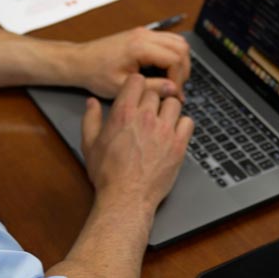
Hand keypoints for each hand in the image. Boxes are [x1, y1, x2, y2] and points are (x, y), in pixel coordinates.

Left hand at [73, 28, 190, 99]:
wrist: (80, 62)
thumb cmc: (97, 75)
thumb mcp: (123, 87)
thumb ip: (152, 87)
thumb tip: (174, 90)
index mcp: (139, 47)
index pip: (175, 59)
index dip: (179, 79)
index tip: (174, 94)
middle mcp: (144, 35)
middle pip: (181, 48)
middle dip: (183, 70)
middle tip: (175, 88)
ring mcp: (144, 33)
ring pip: (178, 42)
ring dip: (180, 62)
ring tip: (172, 80)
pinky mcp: (143, 35)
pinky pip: (169, 41)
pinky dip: (173, 56)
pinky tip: (165, 72)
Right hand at [81, 74, 193, 213]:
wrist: (126, 197)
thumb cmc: (108, 175)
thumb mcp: (90, 144)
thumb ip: (91, 120)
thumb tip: (91, 103)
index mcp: (123, 114)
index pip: (137, 81)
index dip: (137, 86)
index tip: (137, 94)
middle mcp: (145, 118)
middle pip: (156, 93)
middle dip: (151, 101)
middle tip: (148, 114)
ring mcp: (164, 131)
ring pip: (174, 104)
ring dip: (168, 111)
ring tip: (162, 123)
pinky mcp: (179, 145)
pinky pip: (188, 122)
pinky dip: (182, 125)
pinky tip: (174, 134)